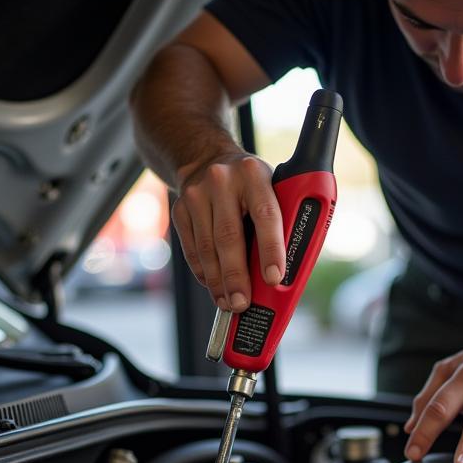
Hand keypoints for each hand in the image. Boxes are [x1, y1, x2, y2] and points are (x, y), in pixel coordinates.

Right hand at [172, 153, 286, 311]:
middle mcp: (222, 181)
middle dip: (236, 276)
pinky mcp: (180, 209)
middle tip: (243, 303)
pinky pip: (192, 250)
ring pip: (207, 248)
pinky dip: (203, 273)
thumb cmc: (249, 186)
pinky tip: (214, 287)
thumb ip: (279, 223)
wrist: (206, 158)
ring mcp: (196, 194)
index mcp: (254, 175)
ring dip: (218, 282)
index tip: (274, 278)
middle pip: (229, 237)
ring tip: (229, 302)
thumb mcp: (271, 189)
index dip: (271, 249)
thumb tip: (282, 274)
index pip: (266, 215)